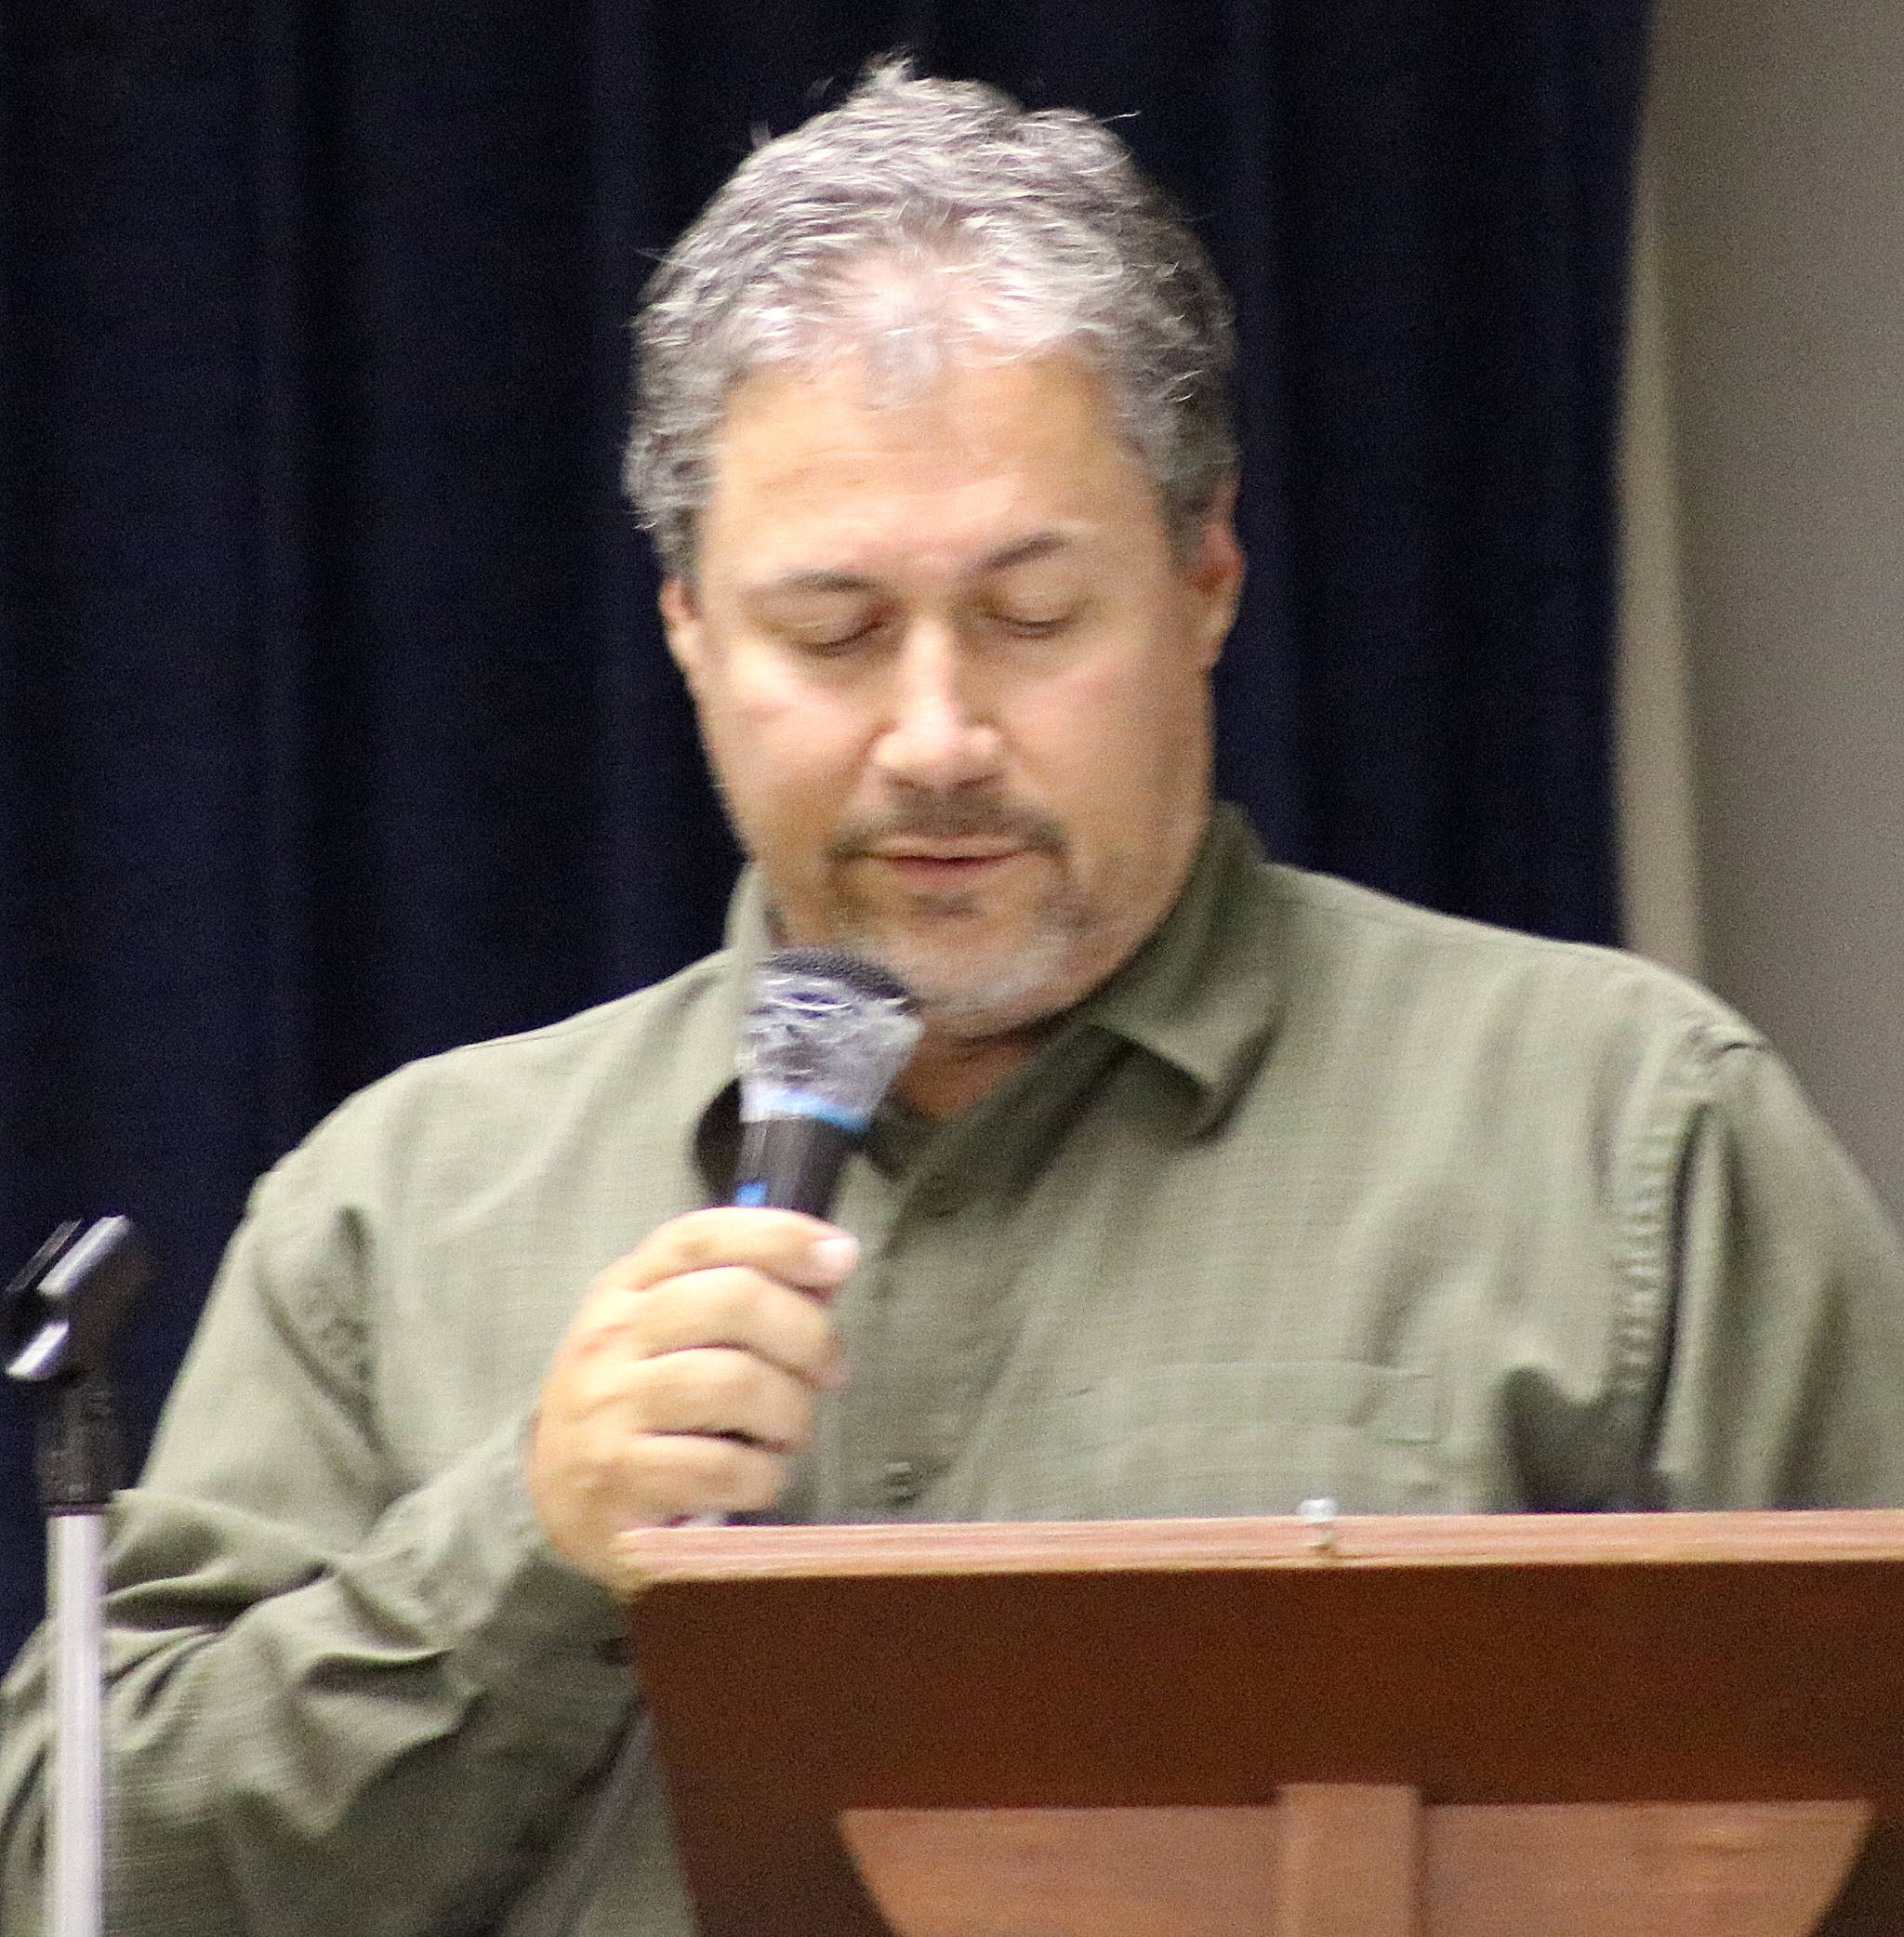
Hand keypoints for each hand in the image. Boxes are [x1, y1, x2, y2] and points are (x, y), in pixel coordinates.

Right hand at [527, 1208, 857, 1587]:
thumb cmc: (635, 1404)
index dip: (780, 1236)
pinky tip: (757, 1477)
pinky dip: (763, 1474)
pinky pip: (723, 1467)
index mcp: (625, 1289)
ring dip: (790, 1410)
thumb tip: (828, 1268)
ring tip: (791, 1430)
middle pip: (731, 1299)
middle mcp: (609, 1340)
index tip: (839, 1256)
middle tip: (830, 1370)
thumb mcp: (669, 1332)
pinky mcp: (620, 1484)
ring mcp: (608, 1411)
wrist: (554, 1499)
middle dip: (807, 1332)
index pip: (702, 1236)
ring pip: (734, 1383)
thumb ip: (740, 1293)